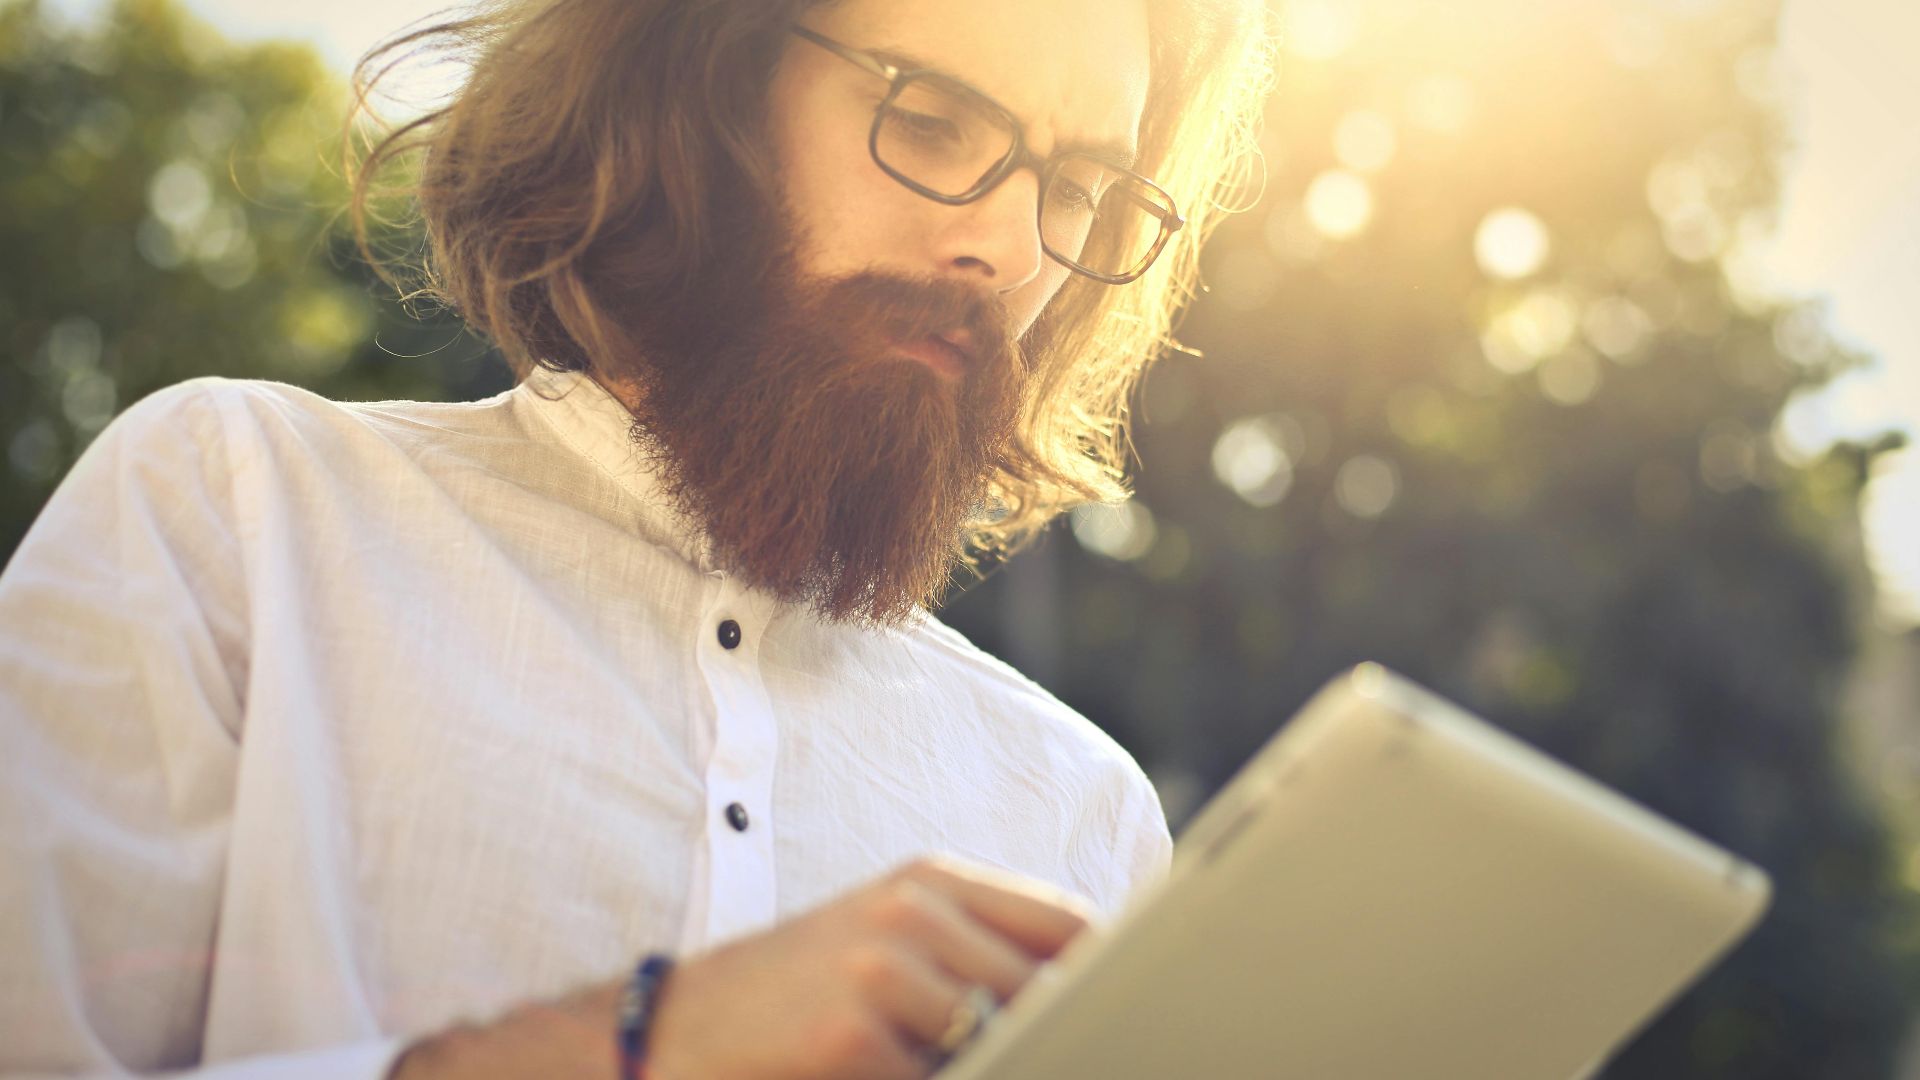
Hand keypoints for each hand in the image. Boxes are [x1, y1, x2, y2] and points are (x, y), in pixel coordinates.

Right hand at [387, 855, 1095, 1079]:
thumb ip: (979, 956)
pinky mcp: (854, 1038)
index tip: (1137, 1011)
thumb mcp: (886, 949)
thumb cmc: (790, 1001)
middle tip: (1085, 1044)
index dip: (1111, 976)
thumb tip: (1093, 991)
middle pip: (1049, 984)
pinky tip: (873, 1072)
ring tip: (942, 1049)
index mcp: (930, 882)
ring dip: (991, 1056)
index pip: (1069, 923)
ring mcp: (882, 971)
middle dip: (1058, 1030)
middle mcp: (913, 912)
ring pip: (1002, 1036)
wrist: (666, 1037)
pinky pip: (939, 1078)